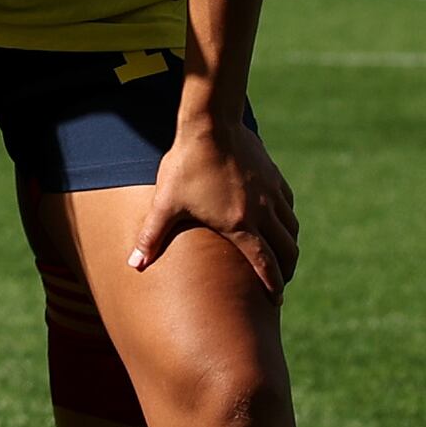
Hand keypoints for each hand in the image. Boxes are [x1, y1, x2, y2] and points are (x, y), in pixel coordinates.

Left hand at [133, 95, 300, 295]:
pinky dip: (287, 221)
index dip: (273, 286)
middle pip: (287, 251)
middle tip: (279, 284)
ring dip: (289, 247)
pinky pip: (288, 206)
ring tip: (281, 258)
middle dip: (286, 271)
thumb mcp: (166, 203)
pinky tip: (279, 222)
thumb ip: (151, 236)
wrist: (211, 124)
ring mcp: (272, 194)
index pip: (265, 264)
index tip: (276, 302)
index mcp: (239, 225)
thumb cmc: (186, 165)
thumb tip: (134, 265)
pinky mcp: (274, 177)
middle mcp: (262, 213)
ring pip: (291, 230)